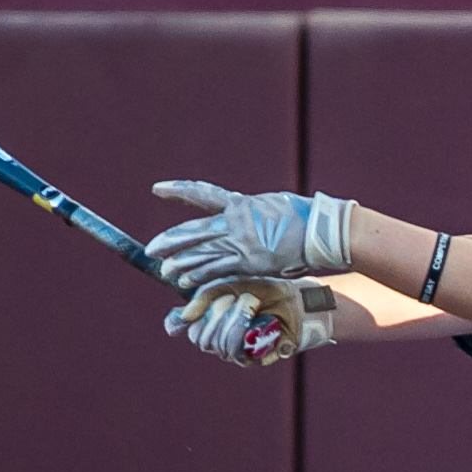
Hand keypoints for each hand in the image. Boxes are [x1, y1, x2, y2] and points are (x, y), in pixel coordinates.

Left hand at [150, 182, 357, 280]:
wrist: (319, 231)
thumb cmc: (303, 218)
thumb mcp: (272, 206)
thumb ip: (251, 213)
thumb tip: (241, 215)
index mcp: (240, 204)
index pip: (202, 194)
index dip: (178, 191)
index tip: (157, 190)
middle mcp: (235, 221)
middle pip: (194, 231)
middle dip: (171, 241)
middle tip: (151, 249)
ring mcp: (241, 243)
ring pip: (202, 254)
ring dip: (182, 264)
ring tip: (164, 270)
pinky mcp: (249, 262)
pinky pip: (218, 270)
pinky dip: (201, 276)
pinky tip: (186, 281)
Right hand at [166, 278, 335, 365]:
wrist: (296, 299)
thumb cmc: (264, 290)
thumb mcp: (230, 285)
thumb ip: (204, 297)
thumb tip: (182, 318)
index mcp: (212, 321)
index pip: (188, 329)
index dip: (182, 322)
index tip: (187, 313)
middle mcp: (221, 339)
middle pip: (200, 338)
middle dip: (215, 312)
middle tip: (234, 296)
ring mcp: (236, 352)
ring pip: (216, 344)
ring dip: (232, 318)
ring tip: (250, 302)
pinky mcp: (252, 360)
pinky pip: (234, 351)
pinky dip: (241, 329)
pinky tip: (253, 316)